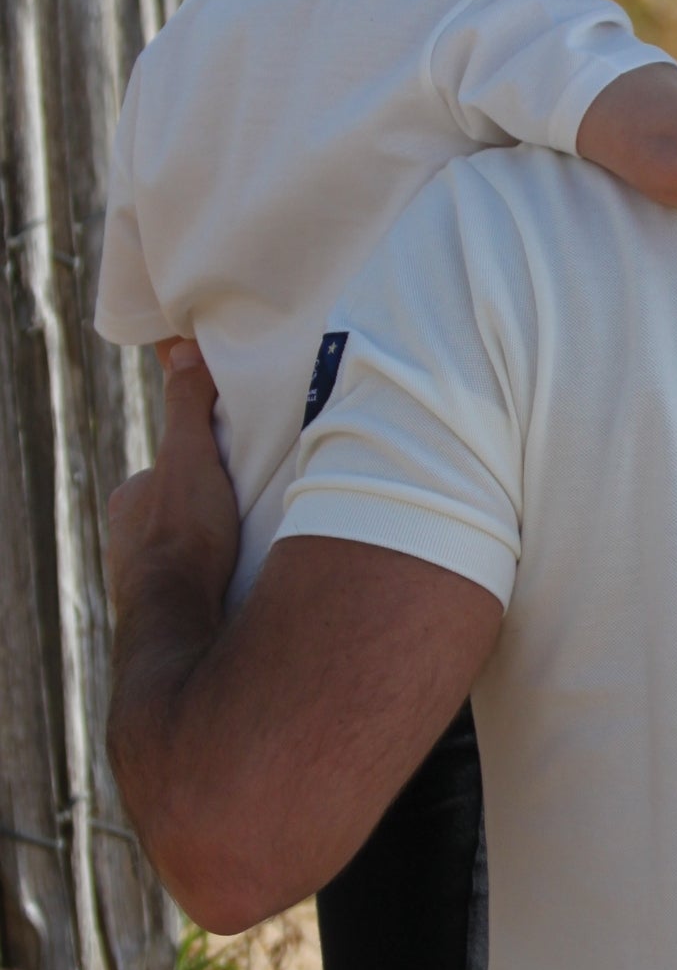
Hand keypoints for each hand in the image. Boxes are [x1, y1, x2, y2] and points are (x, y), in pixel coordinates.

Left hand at [107, 341, 238, 614]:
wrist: (180, 621)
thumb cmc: (180, 535)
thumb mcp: (189, 455)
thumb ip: (187, 405)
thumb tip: (183, 348)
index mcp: (130, 501)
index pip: (173, 467)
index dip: (205, 461)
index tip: (235, 465)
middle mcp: (129, 542)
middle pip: (182, 507)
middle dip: (212, 504)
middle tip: (250, 502)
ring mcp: (147, 579)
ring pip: (191, 546)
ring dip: (219, 541)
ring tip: (254, 539)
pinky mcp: (170, 612)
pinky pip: (201, 580)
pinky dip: (220, 574)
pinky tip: (244, 575)